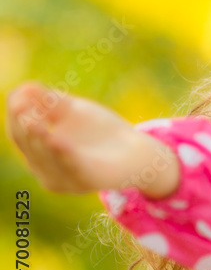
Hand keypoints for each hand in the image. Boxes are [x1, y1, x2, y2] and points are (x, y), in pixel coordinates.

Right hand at [5, 81, 178, 196]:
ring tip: (34, 120)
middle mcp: (45, 169)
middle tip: (21, 106)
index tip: (16, 98)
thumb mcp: (73, 112)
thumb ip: (50, 101)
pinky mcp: (86, 181)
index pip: (19, 134)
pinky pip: (72, 167)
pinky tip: (57, 139)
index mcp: (38, 152)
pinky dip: (63, 154)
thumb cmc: (99, 130)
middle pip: (29, 146)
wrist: (135, 150)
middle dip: (25, 126)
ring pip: (47, 158)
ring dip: (39, 139)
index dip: (15, 116)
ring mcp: (64, 179)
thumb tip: (23, 88)